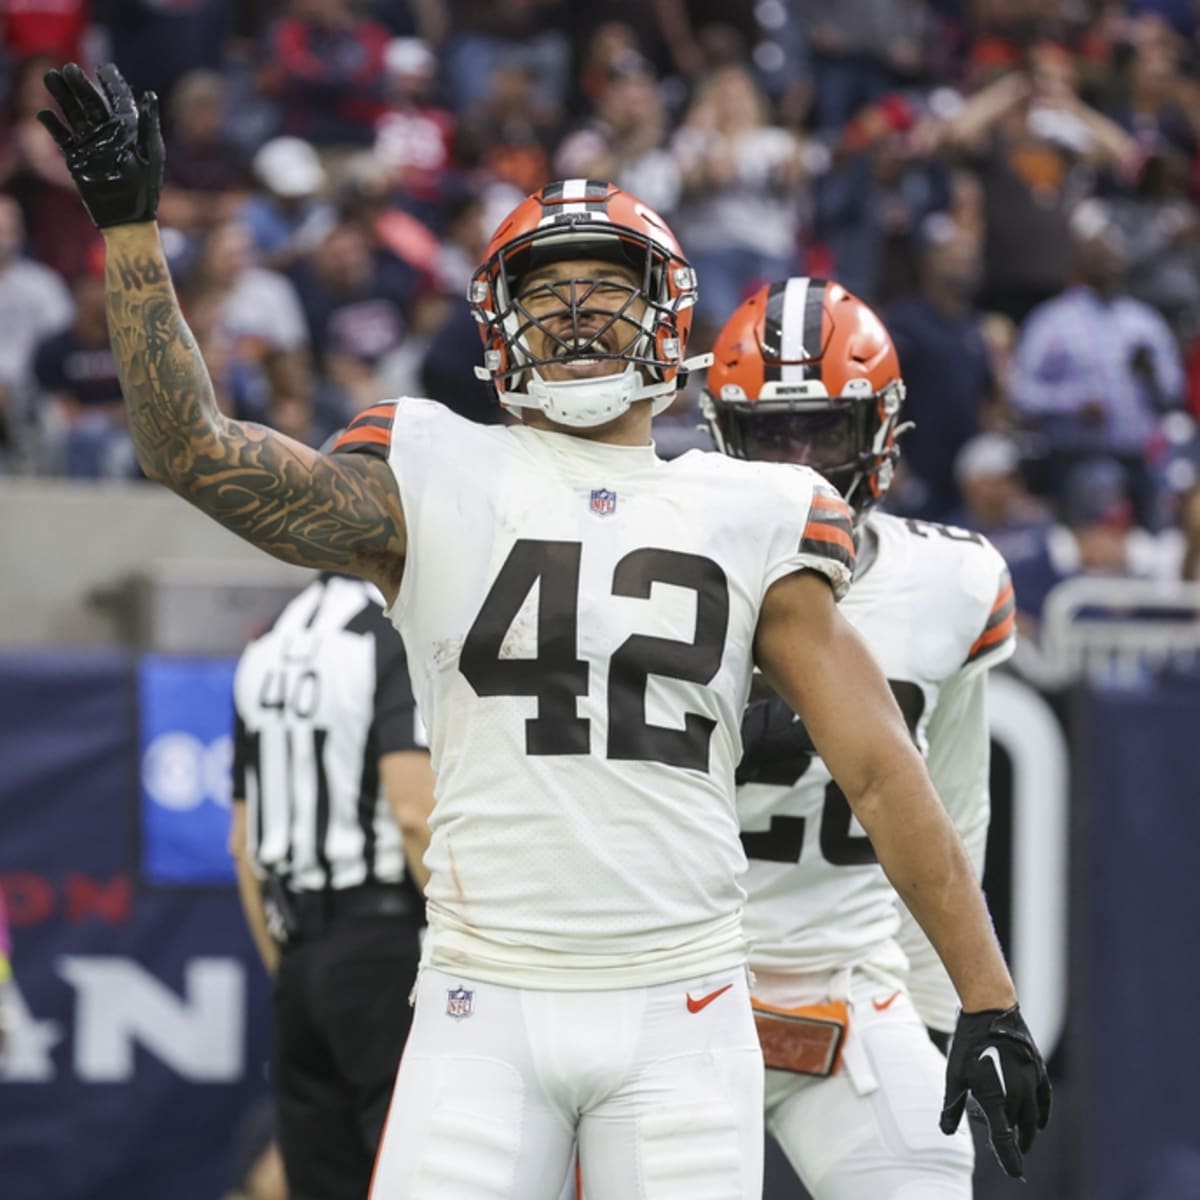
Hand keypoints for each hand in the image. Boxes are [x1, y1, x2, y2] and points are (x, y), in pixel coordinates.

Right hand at [37, 62, 162, 228]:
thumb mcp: (151, 154)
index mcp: (129, 130)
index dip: (112, 82)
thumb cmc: (145, 188)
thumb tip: (149, 95)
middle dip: (80, 84)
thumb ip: (148, 124)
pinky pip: (62, 136)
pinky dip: (52, 125)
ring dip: (62, 96)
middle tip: (69, 68)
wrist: (128, 217)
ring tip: (51, 77)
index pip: (119, 99)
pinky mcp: (77, 157)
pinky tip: (44, 113)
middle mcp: (108, 133)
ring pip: (74, 113)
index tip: (104, 68)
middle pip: (91, 102)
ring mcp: (91, 143)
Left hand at [941, 1004, 1051, 1178]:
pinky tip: (1040, 1122)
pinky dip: (1042, 1113)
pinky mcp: (1038, 1070)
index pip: (1004, 1139)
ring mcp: (1031, 1082)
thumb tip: (946, 1131)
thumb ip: (952, 1105)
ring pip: (1032, 1116)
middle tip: (1008, 1153)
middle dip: (1014, 1143)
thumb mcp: (954, 1075)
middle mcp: (1017, 1094)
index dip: (1009, 1158)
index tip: (1015, 1174)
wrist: (990, 1010)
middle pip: (1019, 1129)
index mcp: (995, 1098)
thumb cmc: (968, 1043)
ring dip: (1027, 1131)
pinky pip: (1043, 1099)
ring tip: (1023, 1141)